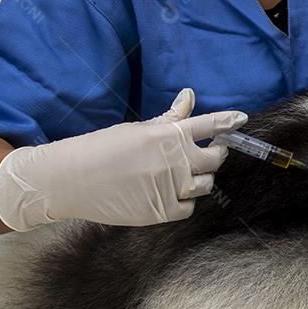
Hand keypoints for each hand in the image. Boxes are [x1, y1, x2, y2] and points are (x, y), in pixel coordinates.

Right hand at [0, 88, 246, 230]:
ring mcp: (167, 188)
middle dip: (217, 153)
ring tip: (187, 173)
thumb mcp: (136, 130)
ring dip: (202, 178)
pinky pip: (188, 208)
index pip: (208, 125)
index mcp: (165, 136)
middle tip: (211, 151)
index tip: (239, 120)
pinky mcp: (159, 212)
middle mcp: (172, 162)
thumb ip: (168, 119)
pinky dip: (186, 201)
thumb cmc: (100, 149)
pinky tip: (173, 193)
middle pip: (215, 159)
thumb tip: (189, 96)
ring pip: (205, 185)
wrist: (68, 181)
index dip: (227, 122)